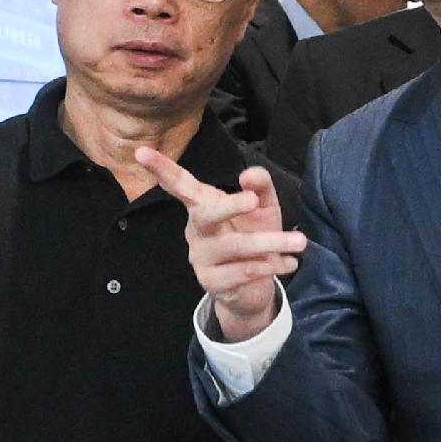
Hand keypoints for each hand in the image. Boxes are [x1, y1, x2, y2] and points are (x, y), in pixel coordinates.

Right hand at [136, 145, 305, 341]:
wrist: (254, 289)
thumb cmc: (255, 239)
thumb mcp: (263, 209)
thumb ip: (260, 187)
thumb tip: (249, 175)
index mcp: (202, 206)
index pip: (180, 185)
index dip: (161, 169)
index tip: (140, 151)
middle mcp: (196, 231)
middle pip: (206, 214)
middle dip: (229, 206)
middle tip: (252, 201)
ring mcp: (200, 258)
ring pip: (235, 246)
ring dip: (271, 243)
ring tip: (300, 242)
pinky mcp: (211, 282)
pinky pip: (242, 271)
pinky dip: (270, 265)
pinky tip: (289, 263)